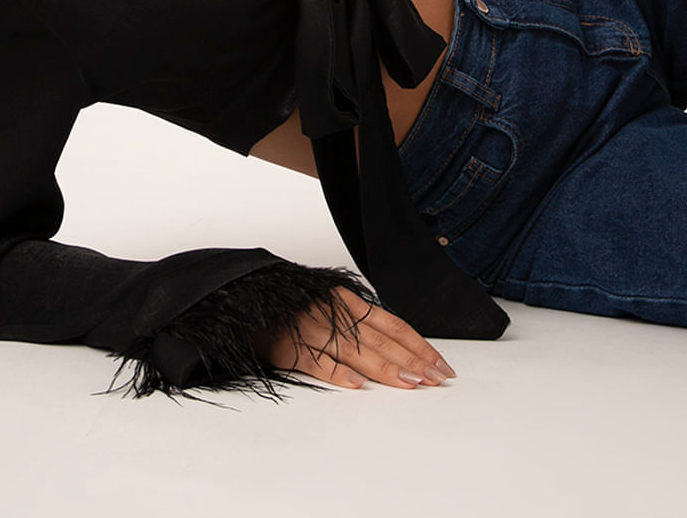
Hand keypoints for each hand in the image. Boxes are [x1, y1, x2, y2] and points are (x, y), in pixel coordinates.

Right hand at [251, 285, 456, 389]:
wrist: (246, 302)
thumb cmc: (291, 308)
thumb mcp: (330, 308)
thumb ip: (359, 324)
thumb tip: (395, 348)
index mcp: (346, 301)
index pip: (393, 325)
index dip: (419, 345)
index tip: (440, 364)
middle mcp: (333, 312)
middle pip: (381, 340)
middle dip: (413, 360)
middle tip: (437, 380)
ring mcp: (311, 329)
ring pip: (356, 350)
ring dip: (386, 369)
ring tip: (411, 383)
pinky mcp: (288, 347)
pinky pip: (317, 362)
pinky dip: (337, 373)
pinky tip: (358, 384)